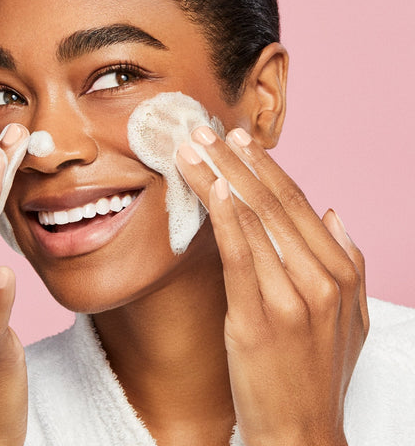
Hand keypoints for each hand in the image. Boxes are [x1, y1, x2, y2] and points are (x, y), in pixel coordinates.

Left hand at [176, 126, 368, 445]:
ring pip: (252, 220)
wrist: (302, 434)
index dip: (266, 167)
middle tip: (206, 129)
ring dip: (219, 176)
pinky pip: (240, 255)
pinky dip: (226, 216)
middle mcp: (321, 278)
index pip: (298, 204)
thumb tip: (333, 213)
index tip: (240, 141)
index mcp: (342, 272)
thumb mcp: (351, 318)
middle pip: (272, 202)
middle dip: (236, 160)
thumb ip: (349, 262)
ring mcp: (292, 298)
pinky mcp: (258, 319)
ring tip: (193, 148)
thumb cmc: (317, 374)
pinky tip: (212, 187)